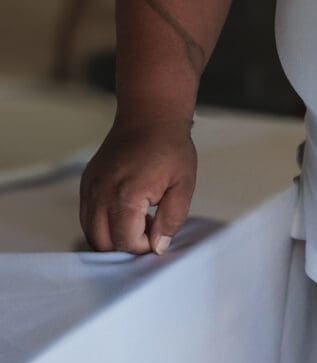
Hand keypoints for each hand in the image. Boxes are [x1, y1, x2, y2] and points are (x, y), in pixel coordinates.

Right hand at [79, 116, 196, 254]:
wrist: (150, 115)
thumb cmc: (170, 147)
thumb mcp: (184, 184)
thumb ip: (172, 219)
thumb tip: (158, 247)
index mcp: (125, 195)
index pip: (125, 242)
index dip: (144, 246)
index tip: (158, 231)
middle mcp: (100, 193)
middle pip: (103, 243)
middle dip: (126, 245)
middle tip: (148, 230)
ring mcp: (90, 187)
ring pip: (90, 233)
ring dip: (111, 237)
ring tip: (137, 220)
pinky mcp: (86, 182)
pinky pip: (86, 216)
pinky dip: (101, 224)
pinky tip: (124, 212)